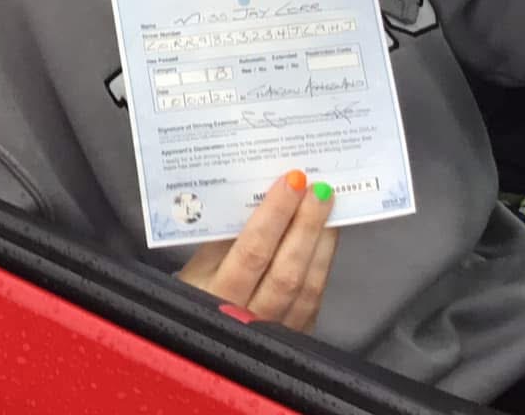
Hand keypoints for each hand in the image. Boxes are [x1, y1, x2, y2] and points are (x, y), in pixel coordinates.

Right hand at [176, 169, 339, 331]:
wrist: (202, 341)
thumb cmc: (198, 294)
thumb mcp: (196, 267)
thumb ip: (222, 238)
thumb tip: (257, 198)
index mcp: (218, 296)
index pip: (252, 253)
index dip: (274, 216)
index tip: (291, 182)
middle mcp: (250, 319)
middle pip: (287, 270)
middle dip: (307, 225)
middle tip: (320, 189)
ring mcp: (278, 331)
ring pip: (308, 286)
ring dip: (322, 243)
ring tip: (328, 208)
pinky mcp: (298, 335)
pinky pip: (314, 298)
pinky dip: (322, 264)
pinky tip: (325, 239)